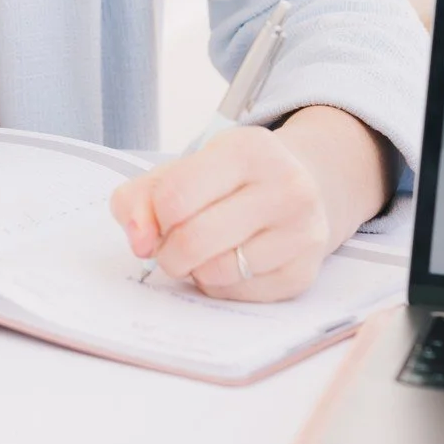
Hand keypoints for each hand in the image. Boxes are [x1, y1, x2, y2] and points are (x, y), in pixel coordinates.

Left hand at [110, 122, 344, 302]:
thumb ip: (139, 199)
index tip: (159, 220)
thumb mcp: (181, 171)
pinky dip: (220, 286)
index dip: (153, 218)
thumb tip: (139, 241)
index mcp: (247, 149)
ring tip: (204, 252)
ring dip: (195, 270)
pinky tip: (230, 263)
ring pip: (217, 272)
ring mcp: (301, 231)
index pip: (174, 196)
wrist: (298, 188)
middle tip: (170, 248)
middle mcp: (285, 186)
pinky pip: (238, 294)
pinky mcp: (304, 271)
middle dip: (168, 253)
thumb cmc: (226, 181)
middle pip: (193, 240)